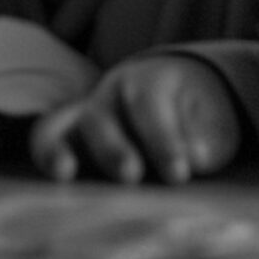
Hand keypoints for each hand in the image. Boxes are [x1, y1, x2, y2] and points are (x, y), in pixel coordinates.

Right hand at [29, 54, 242, 184]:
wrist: (180, 100)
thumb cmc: (198, 121)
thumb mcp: (213, 128)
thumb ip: (205, 143)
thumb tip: (194, 158)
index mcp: (151, 79)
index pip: (152, 106)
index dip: (164, 141)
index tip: (178, 175)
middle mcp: (109, 92)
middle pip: (102, 116)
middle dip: (114, 148)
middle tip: (130, 175)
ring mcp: (82, 114)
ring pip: (60, 124)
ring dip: (58, 150)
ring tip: (65, 175)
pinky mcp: (66, 137)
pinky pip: (46, 140)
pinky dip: (45, 155)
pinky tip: (53, 179)